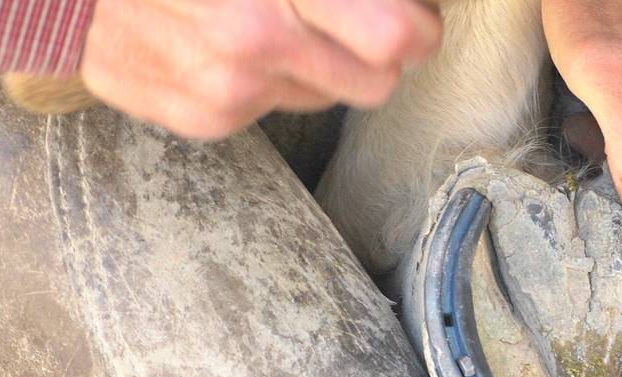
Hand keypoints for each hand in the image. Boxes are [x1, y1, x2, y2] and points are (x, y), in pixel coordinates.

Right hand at [79, 0, 442, 139]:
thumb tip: (403, 6)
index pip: (399, 36)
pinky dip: (267, 78)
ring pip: (329, 96)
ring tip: (272, 15)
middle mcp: (256, 42)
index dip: (417, 23)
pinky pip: (275, 108)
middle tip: (357, 15)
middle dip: (379, 49)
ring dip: (319, 62)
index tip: (413, 12)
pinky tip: (225, 38)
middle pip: (378, 81)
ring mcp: (229, 91)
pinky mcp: (204, 121)